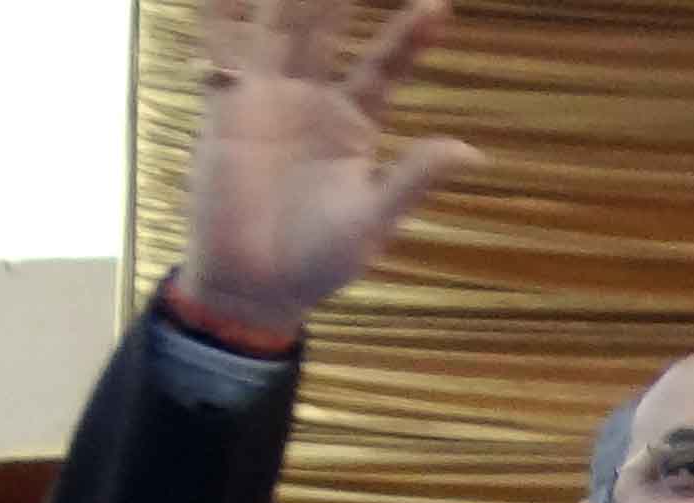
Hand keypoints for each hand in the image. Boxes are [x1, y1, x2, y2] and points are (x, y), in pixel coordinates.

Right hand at [182, 0, 480, 338]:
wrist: (255, 285)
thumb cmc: (319, 261)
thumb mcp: (373, 221)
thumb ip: (413, 180)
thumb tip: (473, 153)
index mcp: (355, 123)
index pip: (386, 66)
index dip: (408, 36)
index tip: (438, 6)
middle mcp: (312, 99)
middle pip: (326, 30)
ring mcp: (266, 97)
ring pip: (277, 28)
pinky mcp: (224, 107)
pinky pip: (221, 53)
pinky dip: (220, 21)